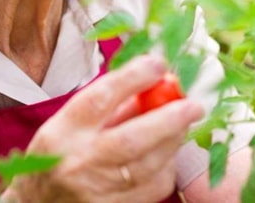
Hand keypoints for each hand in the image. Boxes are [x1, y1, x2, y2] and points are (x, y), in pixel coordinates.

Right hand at [2, 55, 203, 202]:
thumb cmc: (60, 153)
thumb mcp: (72, 122)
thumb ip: (113, 104)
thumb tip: (157, 81)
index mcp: (64, 131)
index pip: (100, 99)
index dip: (133, 78)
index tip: (159, 63)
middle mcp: (79, 162)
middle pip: (131, 139)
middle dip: (169, 118)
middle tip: (194, 105)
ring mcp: (97, 192)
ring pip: (149, 166)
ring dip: (173, 140)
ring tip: (183, 123)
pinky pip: (154, 187)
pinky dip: (166, 166)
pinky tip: (164, 154)